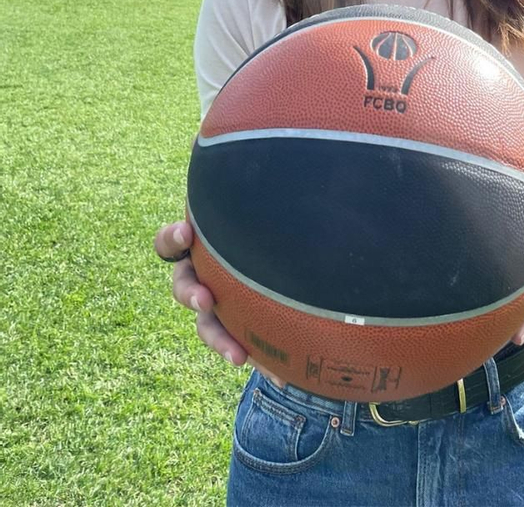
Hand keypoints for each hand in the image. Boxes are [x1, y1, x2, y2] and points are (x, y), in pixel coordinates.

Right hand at [153, 220, 284, 386]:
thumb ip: (269, 220)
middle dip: (190, 294)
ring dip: (219, 339)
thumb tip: (302, 199)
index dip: (172, 239)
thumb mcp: (272, 227)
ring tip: (238, 356)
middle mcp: (204, 276)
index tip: (186, 233)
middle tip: (206, 300)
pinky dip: (260, 361)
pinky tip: (280, 375)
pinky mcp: (239, 329)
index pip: (170, 242)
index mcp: (203, 246)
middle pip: (183, 286)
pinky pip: (241, 346)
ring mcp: (219, 304)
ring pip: (207, 324)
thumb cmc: (281, 237)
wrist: (300, 271)